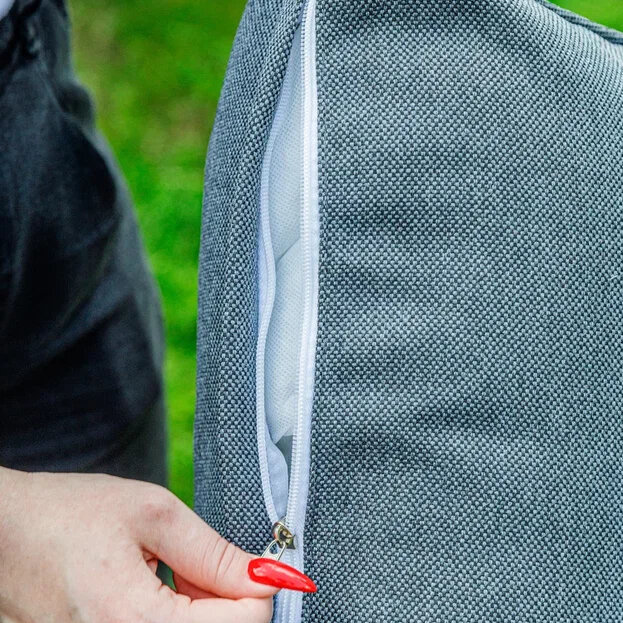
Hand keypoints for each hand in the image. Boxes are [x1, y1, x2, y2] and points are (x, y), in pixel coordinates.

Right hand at [0, 468, 277, 622]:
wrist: (4, 535)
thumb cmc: (70, 514)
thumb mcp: (152, 515)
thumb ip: (215, 553)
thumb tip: (268, 576)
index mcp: (133, 622)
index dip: (259, 588)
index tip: (260, 562)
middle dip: (232, 601)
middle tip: (208, 561)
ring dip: (206, 609)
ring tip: (178, 568)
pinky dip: (180, 617)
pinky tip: (163, 588)